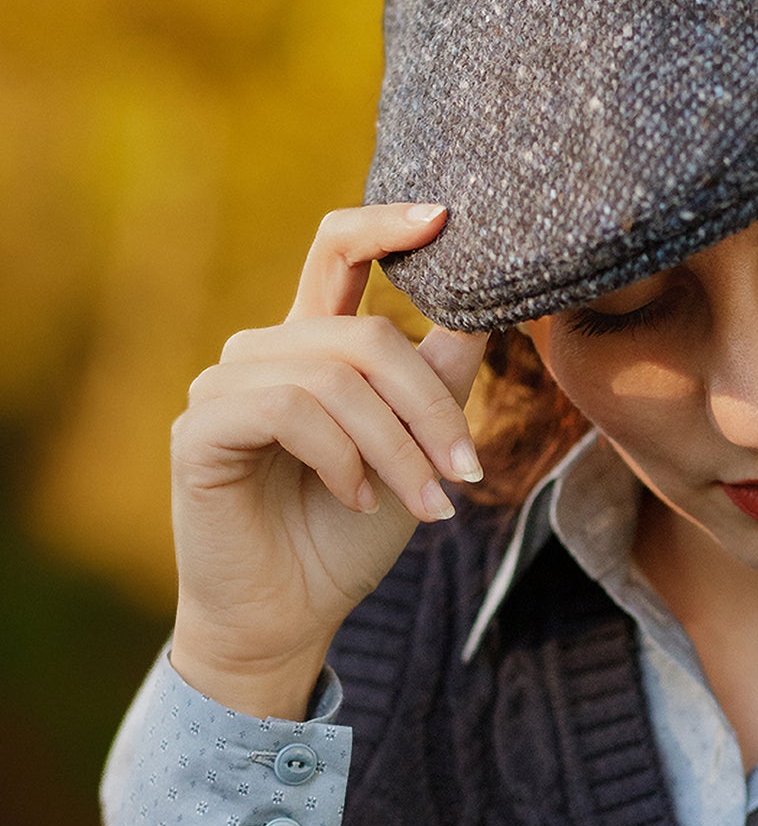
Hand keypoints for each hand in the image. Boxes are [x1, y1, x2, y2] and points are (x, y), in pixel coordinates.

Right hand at [168, 204, 488, 718]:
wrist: (295, 612)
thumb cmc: (353, 529)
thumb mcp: (417, 445)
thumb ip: (441, 374)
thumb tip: (488, 306)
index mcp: (315, 346)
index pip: (337, 251)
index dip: (385, 224)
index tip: (445, 212)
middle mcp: (265, 352)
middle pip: (366, 335)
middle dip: (431, 406)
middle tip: (466, 470)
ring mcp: (226, 387)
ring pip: (338, 378)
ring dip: (397, 447)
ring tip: (425, 502)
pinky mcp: (201, 428)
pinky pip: (292, 411)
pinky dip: (343, 458)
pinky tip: (357, 497)